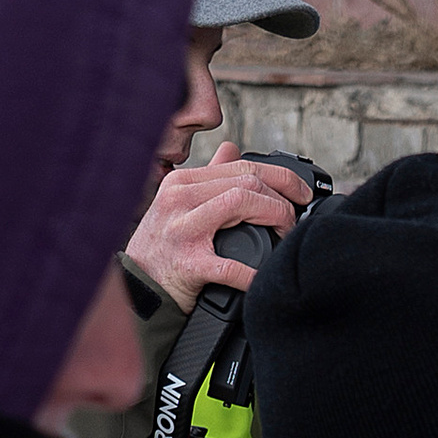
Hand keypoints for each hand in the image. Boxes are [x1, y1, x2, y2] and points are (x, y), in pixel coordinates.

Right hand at [124, 138, 311, 313]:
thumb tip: (231, 149)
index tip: (301, 193)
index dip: (281, 177)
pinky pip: (231, 266)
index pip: (241, 166)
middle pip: (247, 182)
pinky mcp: (188, 264)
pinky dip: (254, 273)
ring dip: (276, 218)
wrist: (137, 288)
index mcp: (183, 182)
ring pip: (241, 204)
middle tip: (294, 221)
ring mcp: (183, 230)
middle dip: (282, 200)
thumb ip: (208, 176)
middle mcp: (181, 198)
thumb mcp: (178, 203)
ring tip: (285, 236)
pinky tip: (264, 277)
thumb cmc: (161, 247)